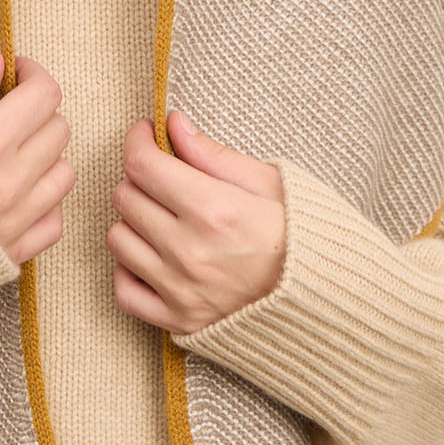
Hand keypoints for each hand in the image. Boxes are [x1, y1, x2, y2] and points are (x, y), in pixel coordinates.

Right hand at [0, 49, 74, 266]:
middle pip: (58, 131)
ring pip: (64, 176)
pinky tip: (19, 192)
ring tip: (15, 152)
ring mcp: (8, 224)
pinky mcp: (3, 256)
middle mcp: (5, 185)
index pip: (44, 96)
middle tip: (9, 110)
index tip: (17, 73)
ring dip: (46, 156)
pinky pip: (52, 225)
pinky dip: (44, 204)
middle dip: (38, 112)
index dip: (33, 75)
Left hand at [107, 109, 285, 334]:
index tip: (145, 134)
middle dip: (139, 177)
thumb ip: (213, 154)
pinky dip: (130, 271)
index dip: (137, 141)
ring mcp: (182, 290)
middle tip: (162, 176)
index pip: (142, 165)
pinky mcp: (180, 320)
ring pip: (118, 240)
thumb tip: (173, 124)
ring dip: (133, 222)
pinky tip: (153, 257)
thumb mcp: (269, 182)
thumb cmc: (302, 235)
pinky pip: (124, 290)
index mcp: (214, 209)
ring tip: (161, 217)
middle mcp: (191, 251)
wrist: (326, 300)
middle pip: (125, 198)